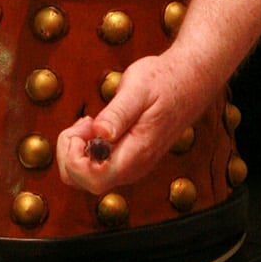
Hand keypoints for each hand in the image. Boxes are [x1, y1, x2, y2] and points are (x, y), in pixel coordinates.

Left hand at [55, 53, 213, 191]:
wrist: (189, 80)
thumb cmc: (165, 79)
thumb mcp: (138, 87)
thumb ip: (117, 113)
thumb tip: (99, 134)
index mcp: (137, 153)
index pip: (93, 179)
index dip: (75, 158)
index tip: (84, 127)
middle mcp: (133, 168)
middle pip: (83, 182)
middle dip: (71, 153)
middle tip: (85, 122)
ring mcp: (131, 167)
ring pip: (86, 177)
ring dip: (77, 150)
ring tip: (92, 122)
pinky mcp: (128, 161)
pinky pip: (96, 168)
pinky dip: (86, 149)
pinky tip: (97, 127)